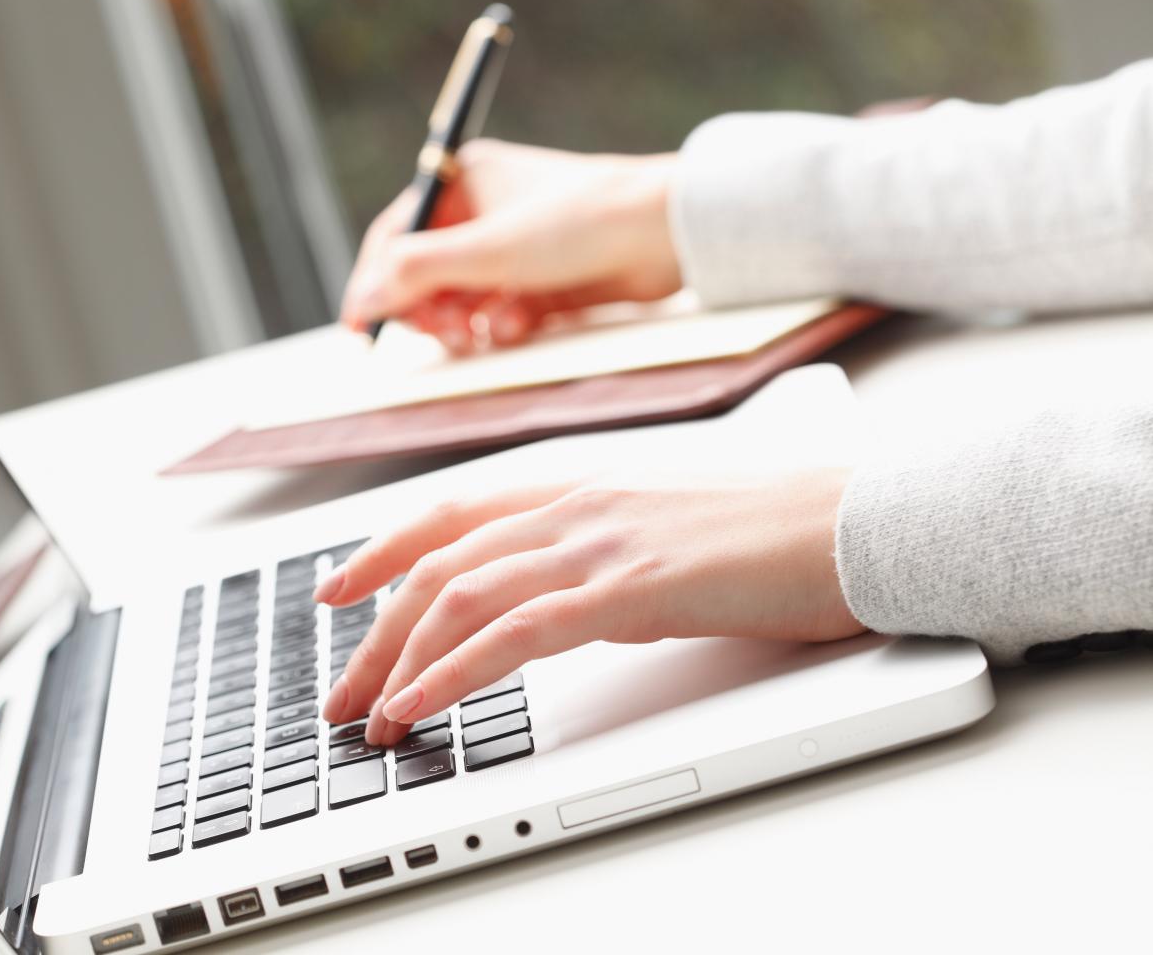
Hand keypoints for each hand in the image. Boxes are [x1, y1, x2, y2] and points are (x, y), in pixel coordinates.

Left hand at [315, 468, 862, 744]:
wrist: (864, 519)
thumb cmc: (782, 532)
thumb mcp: (667, 532)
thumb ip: (604, 554)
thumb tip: (562, 601)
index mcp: (583, 486)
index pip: (453, 512)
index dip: (383, 548)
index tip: (337, 589)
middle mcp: (577, 503)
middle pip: (439, 561)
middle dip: (375, 630)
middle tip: (343, 688)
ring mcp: (601, 541)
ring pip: (462, 594)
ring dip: (399, 660)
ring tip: (370, 715)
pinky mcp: (633, 588)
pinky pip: (515, 633)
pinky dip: (453, 672)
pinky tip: (421, 706)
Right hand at [340, 139, 682, 352]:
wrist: (665, 235)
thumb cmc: (577, 222)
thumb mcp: (486, 249)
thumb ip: (417, 274)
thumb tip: (364, 299)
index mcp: (462, 183)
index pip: (397, 236)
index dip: (375, 283)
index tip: (362, 328)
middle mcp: (484, 213)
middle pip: (425, 275)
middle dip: (427, 309)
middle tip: (442, 333)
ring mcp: (515, 250)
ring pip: (462, 301)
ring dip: (464, 323)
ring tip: (479, 335)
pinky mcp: (543, 283)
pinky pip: (500, 314)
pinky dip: (501, 326)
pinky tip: (518, 326)